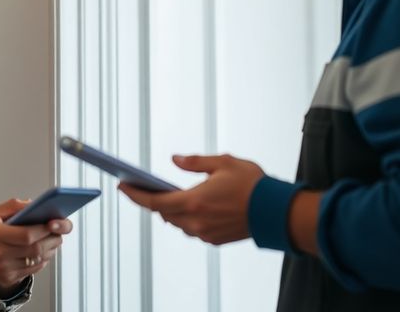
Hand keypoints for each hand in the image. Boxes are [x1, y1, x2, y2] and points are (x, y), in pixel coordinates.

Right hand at [0, 199, 72, 294]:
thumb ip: (11, 207)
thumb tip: (33, 204)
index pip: (27, 235)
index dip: (44, 229)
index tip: (53, 221)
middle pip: (36, 249)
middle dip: (53, 238)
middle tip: (59, 229)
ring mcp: (4, 269)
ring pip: (37, 261)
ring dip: (50, 249)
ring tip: (53, 239)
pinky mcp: (7, 278)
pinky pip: (32, 271)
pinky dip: (42, 260)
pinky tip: (43, 251)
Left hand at [119, 154, 263, 244]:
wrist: (277, 212)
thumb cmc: (252, 184)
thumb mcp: (223, 162)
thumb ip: (195, 162)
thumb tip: (174, 160)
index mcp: (194, 201)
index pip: (154, 202)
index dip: (135, 195)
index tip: (122, 186)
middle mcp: (195, 221)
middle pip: (164, 213)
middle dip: (154, 200)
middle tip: (145, 187)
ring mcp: (205, 233)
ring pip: (178, 222)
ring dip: (172, 210)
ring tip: (167, 195)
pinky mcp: (215, 240)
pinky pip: (193, 229)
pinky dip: (188, 218)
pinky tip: (192, 206)